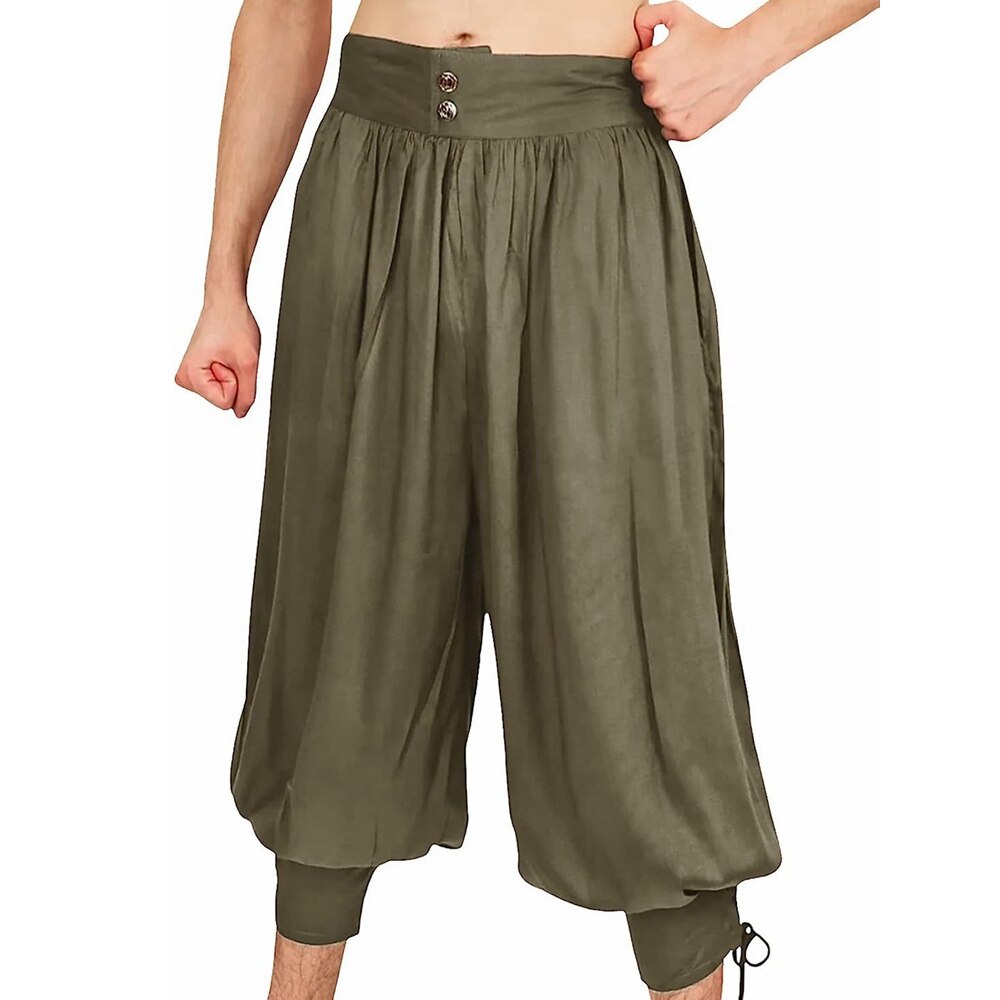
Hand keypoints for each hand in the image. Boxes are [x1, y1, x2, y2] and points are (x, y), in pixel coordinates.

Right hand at [175, 298, 260, 417]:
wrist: (226, 303)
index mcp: (190, 376)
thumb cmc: (233, 323)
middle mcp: (185, 377)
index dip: (235, 382)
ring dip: (232, 374)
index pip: (225, 403)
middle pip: (223, 398)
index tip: (229, 360)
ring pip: (223, 392)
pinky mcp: (198, 371)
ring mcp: (190, 374)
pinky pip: (222, 383)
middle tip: (229, 356)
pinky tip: (224, 353)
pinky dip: (229, 370)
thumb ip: (247, 394)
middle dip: (233, 378)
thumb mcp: (248, 364)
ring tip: (226, 353)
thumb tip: (241, 412)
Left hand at [632, 2, 760, 140]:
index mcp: (646, 68)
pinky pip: (671, 131)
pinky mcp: (684, 132)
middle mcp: (654, 95)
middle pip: (648, 93)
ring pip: (660, 113)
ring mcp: (669, 117)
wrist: (742, 57)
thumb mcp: (676, 12)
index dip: (656, 63)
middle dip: (662, 84)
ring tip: (692, 87)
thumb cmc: (712, 36)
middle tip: (685, 73)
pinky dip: (680, 121)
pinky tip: (694, 103)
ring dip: (671, 103)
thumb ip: (646, 17)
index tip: (673, 59)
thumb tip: (637, 38)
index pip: (639, 70)